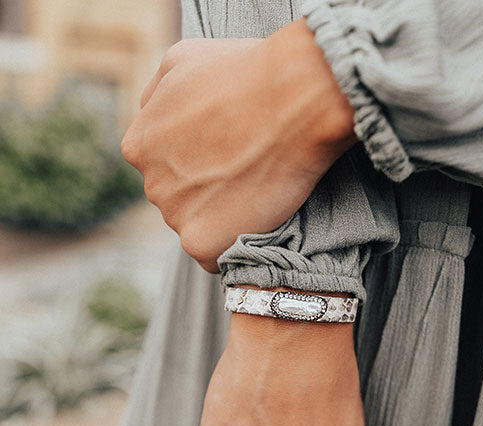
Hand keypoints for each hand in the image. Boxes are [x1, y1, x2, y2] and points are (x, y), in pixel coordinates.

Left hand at [121, 20, 355, 272]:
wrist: (293, 99)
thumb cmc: (246, 72)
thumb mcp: (180, 60)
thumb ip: (156, 96)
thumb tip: (151, 117)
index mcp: (138, 146)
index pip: (162, 167)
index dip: (197, 162)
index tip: (227, 154)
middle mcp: (150, 185)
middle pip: (179, 200)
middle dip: (207, 191)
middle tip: (247, 172)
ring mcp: (175, 217)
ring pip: (197, 227)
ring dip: (222, 218)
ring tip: (256, 190)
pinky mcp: (201, 244)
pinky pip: (214, 257)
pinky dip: (234, 245)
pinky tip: (257, 218)